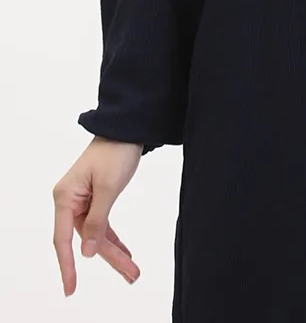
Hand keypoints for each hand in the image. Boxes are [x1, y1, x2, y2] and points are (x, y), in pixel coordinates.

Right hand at [52, 136, 142, 296]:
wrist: (127, 128)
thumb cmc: (115, 152)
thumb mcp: (108, 187)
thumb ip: (97, 221)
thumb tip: (86, 251)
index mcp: (65, 196)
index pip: (63, 238)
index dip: (68, 265)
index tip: (70, 288)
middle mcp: (70, 200)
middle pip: (84, 238)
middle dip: (109, 258)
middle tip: (131, 275)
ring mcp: (82, 199)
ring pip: (95, 234)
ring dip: (114, 251)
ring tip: (133, 269)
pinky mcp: (95, 198)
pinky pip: (102, 224)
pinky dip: (113, 237)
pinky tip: (125, 252)